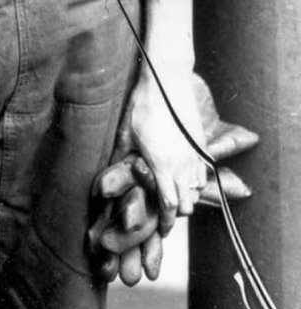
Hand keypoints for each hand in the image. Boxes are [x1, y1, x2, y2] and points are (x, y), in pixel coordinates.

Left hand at [88, 72, 258, 285]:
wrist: (167, 78)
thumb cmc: (141, 104)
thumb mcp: (126, 133)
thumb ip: (121, 159)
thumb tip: (105, 180)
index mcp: (161, 164)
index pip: (168, 207)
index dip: (164, 223)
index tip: (160, 230)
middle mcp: (182, 164)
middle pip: (186, 204)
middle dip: (176, 213)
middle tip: (163, 214)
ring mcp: (195, 154)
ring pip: (197, 190)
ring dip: (186, 197)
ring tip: (172, 196)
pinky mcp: (201, 143)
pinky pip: (203, 172)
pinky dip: (195, 180)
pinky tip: (183, 176)